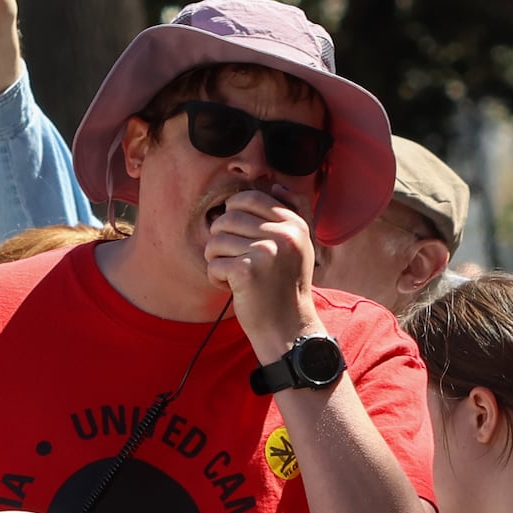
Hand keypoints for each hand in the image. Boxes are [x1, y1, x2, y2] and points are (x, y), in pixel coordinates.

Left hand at [207, 189, 322, 358]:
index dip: (233, 210)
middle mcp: (283, 235)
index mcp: (294, 225)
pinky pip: (213, 263)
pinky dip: (216, 277)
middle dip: (221, 238)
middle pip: (228, 217)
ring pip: (216, 240)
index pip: (251, 198)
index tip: (234, 231)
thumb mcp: (299, 247)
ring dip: (216, 259)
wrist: (288, 328)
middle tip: (232, 258)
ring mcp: (266, 252)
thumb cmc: (287, 287)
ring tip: (232, 274)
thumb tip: (276, 185)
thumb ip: (291, 214)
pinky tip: (232, 288)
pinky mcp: (247, 272)